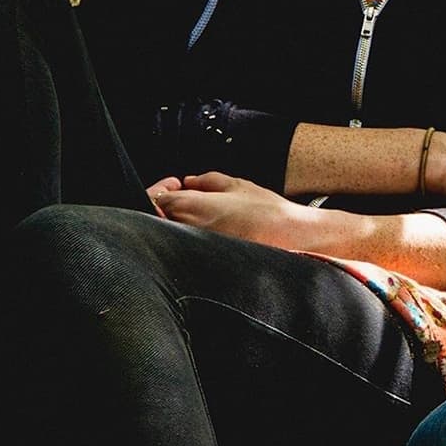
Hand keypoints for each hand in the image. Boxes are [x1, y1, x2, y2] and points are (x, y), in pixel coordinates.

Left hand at [150, 171, 317, 250]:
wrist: (291, 240)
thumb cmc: (268, 213)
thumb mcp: (238, 185)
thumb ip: (207, 180)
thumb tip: (190, 181)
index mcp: (189, 208)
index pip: (154, 197)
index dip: (163, 187)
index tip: (177, 184)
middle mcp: (186, 230)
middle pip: (157, 217)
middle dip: (168, 205)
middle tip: (186, 197)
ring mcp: (193, 250)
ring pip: (171, 234)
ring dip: (179, 222)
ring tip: (203, 215)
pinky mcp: (203, 265)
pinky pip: (187, 250)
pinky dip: (192, 240)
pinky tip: (214, 233)